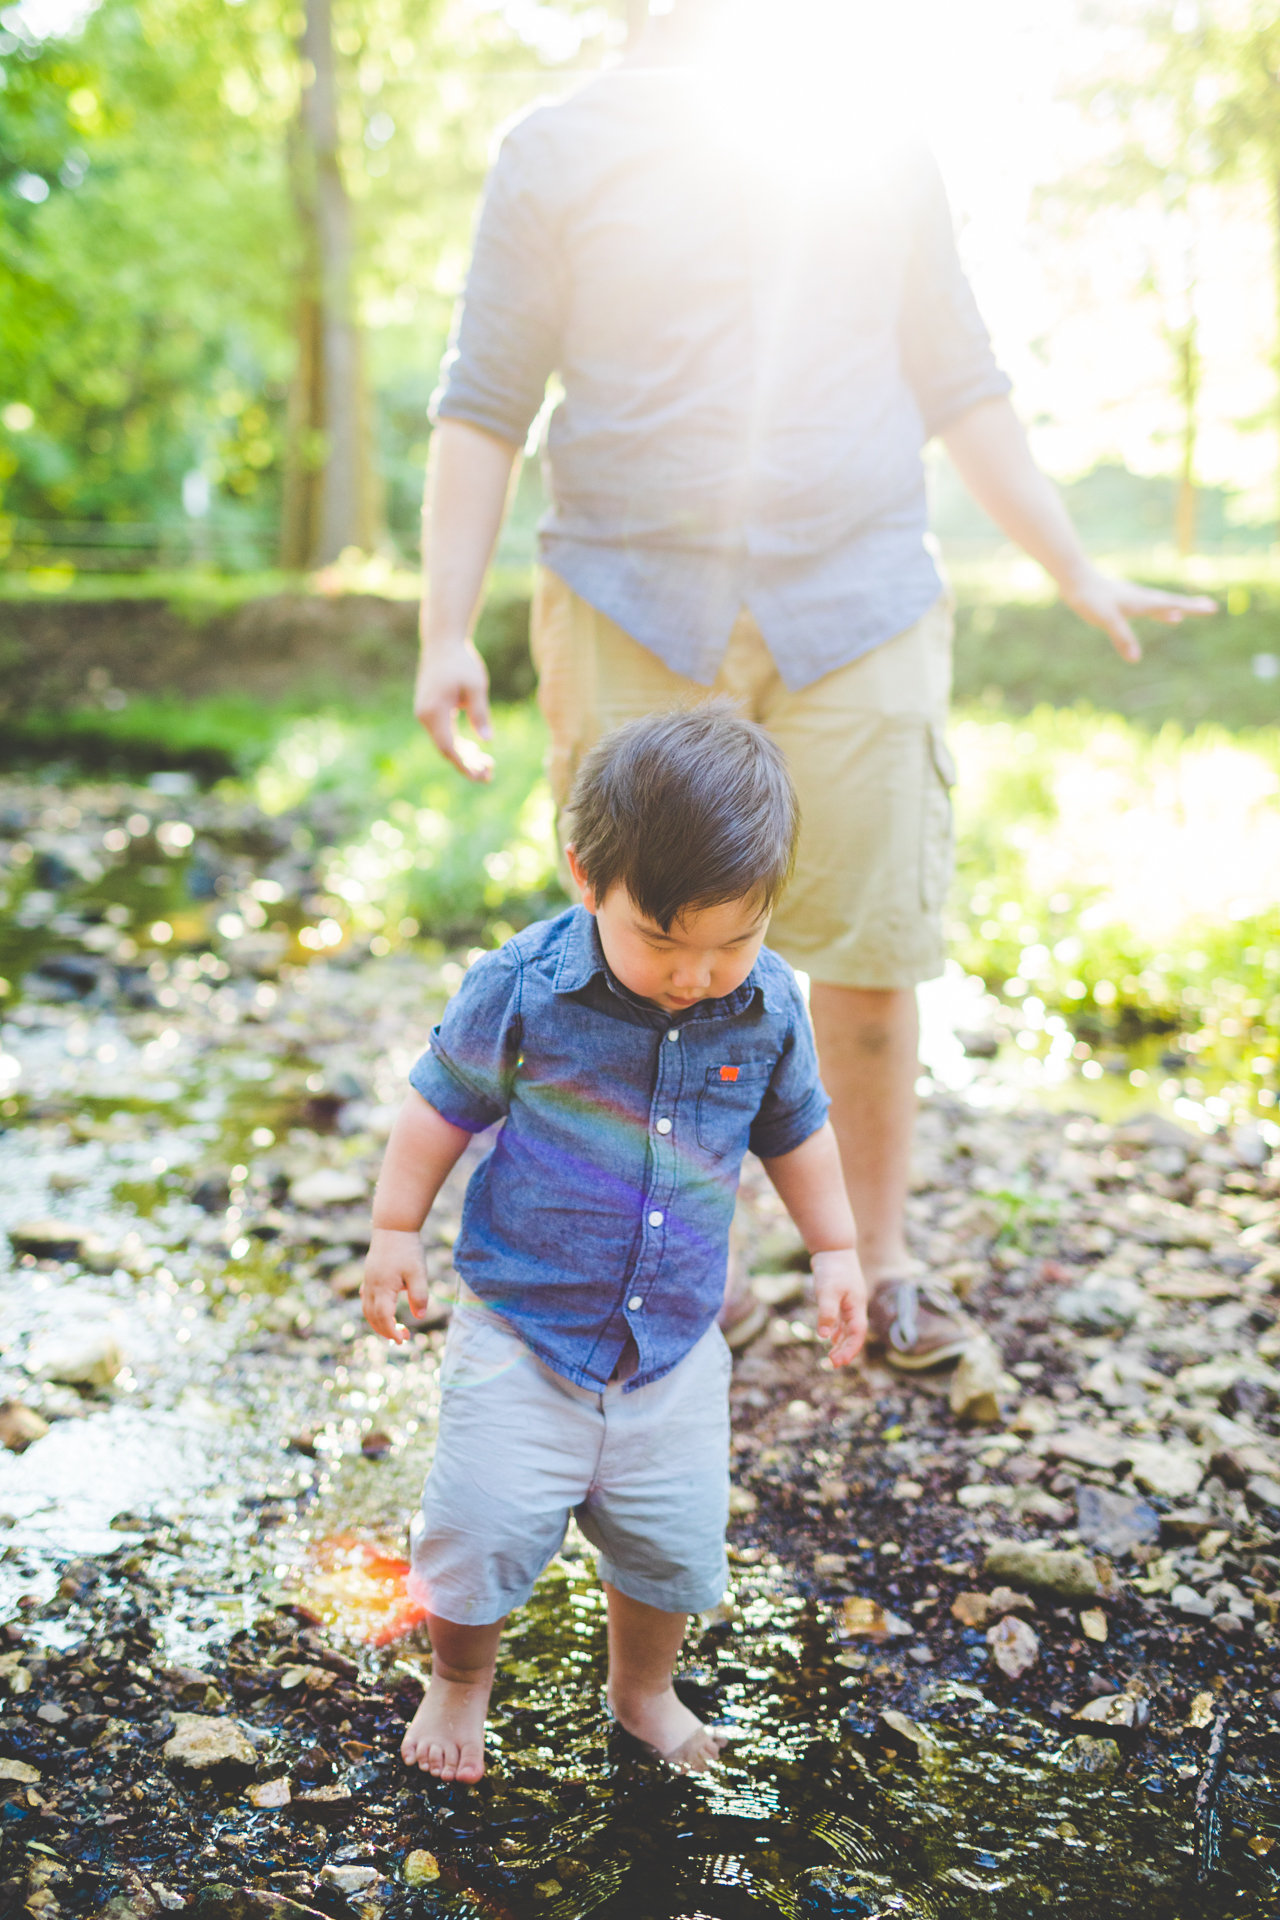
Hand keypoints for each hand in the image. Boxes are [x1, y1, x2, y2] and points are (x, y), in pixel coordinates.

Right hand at [362, 1227, 432, 1344]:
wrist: (393, 1227)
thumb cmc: (407, 1249)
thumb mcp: (418, 1273)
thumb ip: (419, 1295)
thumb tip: (419, 1317)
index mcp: (382, 1289)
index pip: (383, 1318)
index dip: (392, 1332)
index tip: (403, 1340)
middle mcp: (371, 1287)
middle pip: (372, 1318)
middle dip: (386, 1331)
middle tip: (403, 1337)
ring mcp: (368, 1281)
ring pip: (367, 1310)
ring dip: (378, 1323)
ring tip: (395, 1328)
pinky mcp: (369, 1276)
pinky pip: (366, 1300)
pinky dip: (374, 1311)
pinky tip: (385, 1310)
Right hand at [413, 636, 493, 780]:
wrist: (442, 643)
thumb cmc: (461, 662)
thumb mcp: (476, 686)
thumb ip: (480, 713)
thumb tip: (487, 740)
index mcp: (433, 711)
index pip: (448, 747)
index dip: (464, 765)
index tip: (481, 776)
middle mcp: (424, 716)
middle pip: (445, 750)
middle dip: (466, 765)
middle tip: (489, 776)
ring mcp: (424, 714)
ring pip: (444, 743)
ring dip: (464, 756)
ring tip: (487, 766)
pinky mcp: (429, 711)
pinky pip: (443, 734)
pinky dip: (458, 744)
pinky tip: (475, 751)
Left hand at [812, 1248, 866, 1367]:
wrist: (833, 1247)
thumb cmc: (832, 1268)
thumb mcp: (827, 1291)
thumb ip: (827, 1313)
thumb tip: (824, 1336)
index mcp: (856, 1307)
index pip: (857, 1334)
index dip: (850, 1350)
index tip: (838, 1362)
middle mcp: (855, 1306)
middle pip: (853, 1334)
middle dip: (845, 1350)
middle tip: (833, 1364)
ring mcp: (849, 1302)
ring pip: (847, 1328)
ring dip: (841, 1342)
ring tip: (832, 1356)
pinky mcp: (840, 1297)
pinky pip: (841, 1319)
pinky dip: (836, 1329)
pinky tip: (830, 1336)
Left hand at [1060, 564, 1216, 664]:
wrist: (1076, 579)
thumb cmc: (1091, 599)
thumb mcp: (1107, 621)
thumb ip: (1122, 638)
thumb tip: (1136, 659)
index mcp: (1142, 602)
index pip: (1172, 605)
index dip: (1191, 608)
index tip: (1211, 608)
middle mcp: (1141, 598)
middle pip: (1172, 603)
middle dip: (1191, 606)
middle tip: (1210, 607)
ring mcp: (1134, 598)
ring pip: (1161, 604)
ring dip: (1177, 608)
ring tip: (1187, 614)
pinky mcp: (1126, 600)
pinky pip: (1151, 607)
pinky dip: (1163, 611)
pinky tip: (1166, 615)